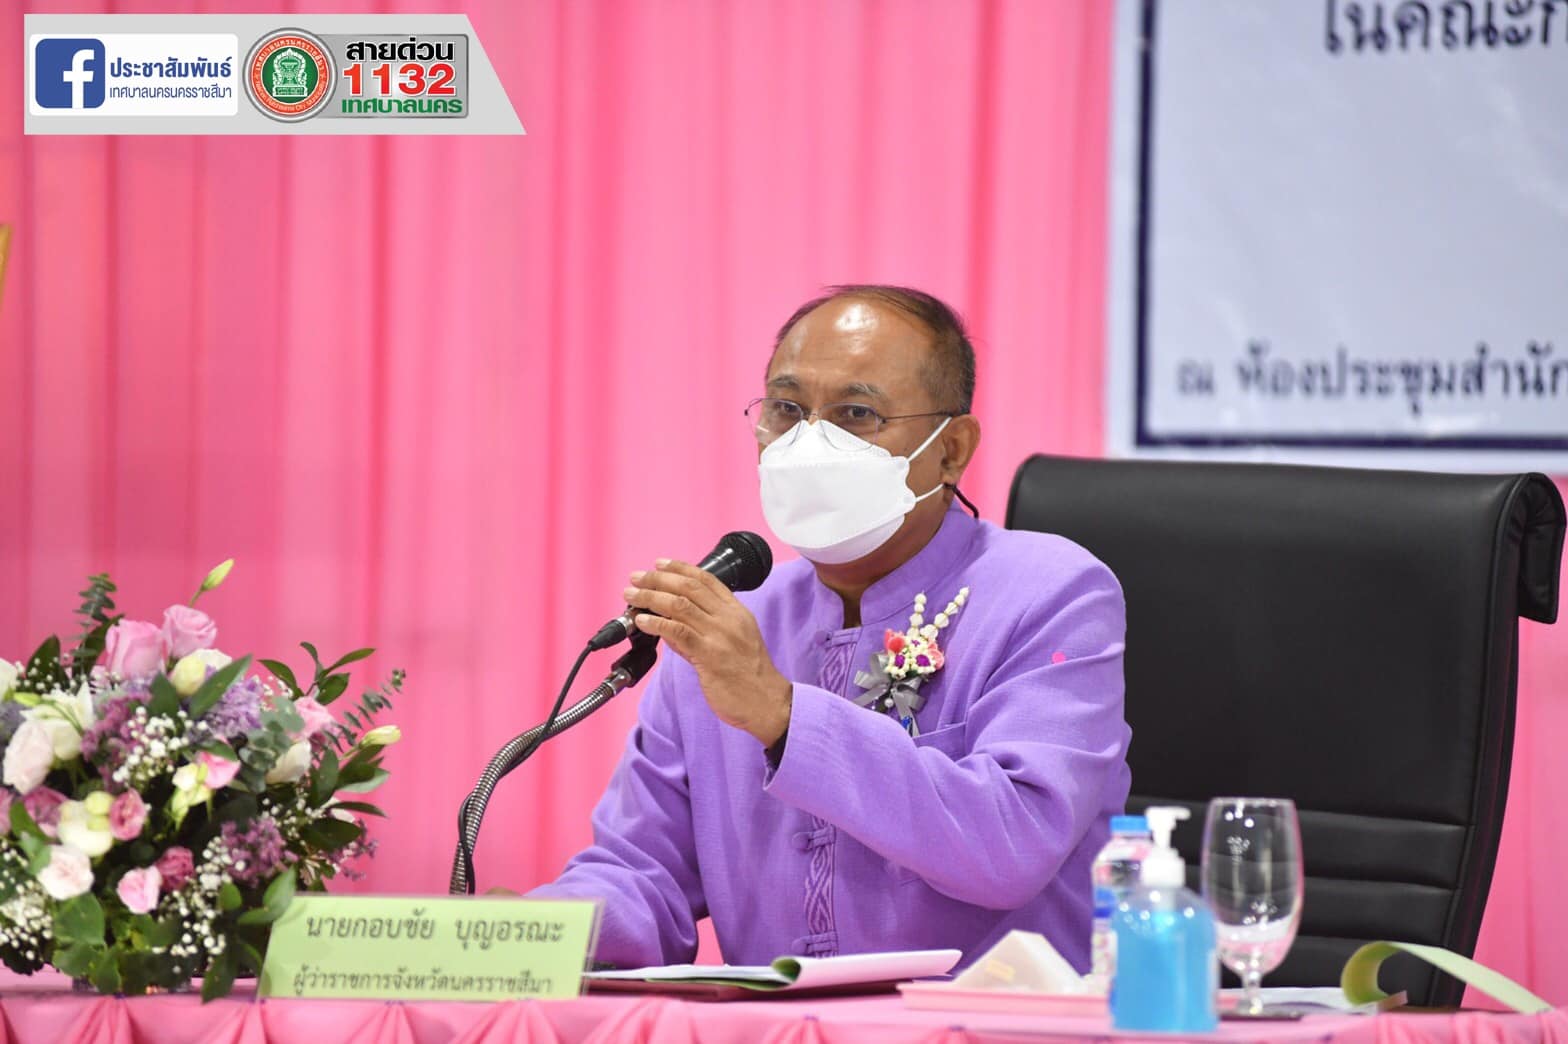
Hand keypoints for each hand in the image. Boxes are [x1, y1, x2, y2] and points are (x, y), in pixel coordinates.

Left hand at [623, 559, 791, 745]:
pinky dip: (656, 622)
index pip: (706, 579)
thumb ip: (703, 630)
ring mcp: (719, 635)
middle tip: (636, 578)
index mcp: (737, 612)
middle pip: (689, 587)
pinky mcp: (709, 655)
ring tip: (632, 595)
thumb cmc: (749, 676)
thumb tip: (670, 623)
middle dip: (658, 579)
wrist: (766, 702)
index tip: (659, 564)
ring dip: (650, 597)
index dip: (680, 568)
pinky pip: (677, 631)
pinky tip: (642, 621)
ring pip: (679, 605)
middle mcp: (729, 618)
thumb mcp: (734, 642)